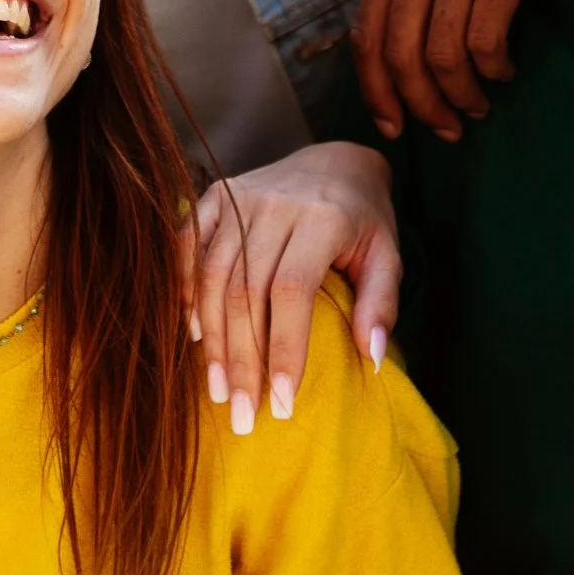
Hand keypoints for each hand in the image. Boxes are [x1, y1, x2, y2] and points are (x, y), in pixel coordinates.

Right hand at [186, 142, 400, 434]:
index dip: (284, 349)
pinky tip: (193, 337)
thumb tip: (373, 359)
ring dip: (212, 339)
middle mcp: (275, 204)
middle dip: (242, 360)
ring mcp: (239, 196)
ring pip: (212, 276)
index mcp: (322, 218)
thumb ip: (381, 304)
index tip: (283, 403)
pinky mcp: (215, 195)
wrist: (335, 159)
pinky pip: (187, 246)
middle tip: (241, 415)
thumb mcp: (388, 256)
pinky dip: (184, 292)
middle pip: (246, 291)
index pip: (291, 291)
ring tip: (218, 390)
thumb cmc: (364, 220)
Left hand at [352, 0, 538, 140]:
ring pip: (443, 57)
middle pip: (401, 57)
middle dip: (421, 107)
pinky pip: (487, 40)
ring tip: (478, 105)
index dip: (375, 91)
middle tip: (447, 128)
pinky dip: (493, 69)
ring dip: (461, 96)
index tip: (393, 125)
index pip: (366, 37)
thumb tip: (398, 40)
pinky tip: (505, 71)